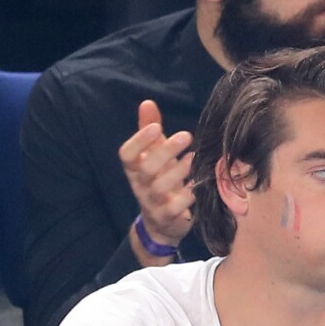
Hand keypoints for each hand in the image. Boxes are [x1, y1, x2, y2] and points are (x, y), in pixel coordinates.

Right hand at [119, 100, 194, 251]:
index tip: (157, 127)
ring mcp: (152, 203)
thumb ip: (149, 130)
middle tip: (186, 136)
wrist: (161, 222)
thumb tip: (147, 103)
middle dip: (165, 151)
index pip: (126, 155)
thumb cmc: (158, 180)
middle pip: (146, 168)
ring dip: (178, 171)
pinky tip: (198, 184)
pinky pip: (174, 208)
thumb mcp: (152, 155)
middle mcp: (140, 185)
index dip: (139, 141)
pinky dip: (186, 196)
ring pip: (160, 188)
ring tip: (194, 157)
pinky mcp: (166, 218)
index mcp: (134, 169)